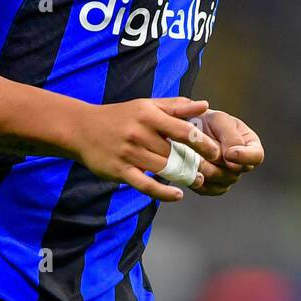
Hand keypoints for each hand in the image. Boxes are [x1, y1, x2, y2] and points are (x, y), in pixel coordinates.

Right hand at [75, 97, 222, 201]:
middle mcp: (139, 133)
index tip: (217, 151)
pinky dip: (163, 193)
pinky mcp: (119, 171)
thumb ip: (177, 106)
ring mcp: (128, 154)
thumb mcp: (147, 105)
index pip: (182, 130)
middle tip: (214, 170)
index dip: (203, 142)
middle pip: (175, 153)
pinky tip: (178, 194)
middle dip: (196, 163)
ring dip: (184, 177)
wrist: (82, 129)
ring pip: (163, 169)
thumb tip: (205, 105)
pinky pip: (145, 186)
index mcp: (148, 115)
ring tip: (199, 180)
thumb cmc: (121, 116)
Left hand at [187, 109, 263, 195]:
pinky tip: (190, 169)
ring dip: (206, 170)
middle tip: (201, 153)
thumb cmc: (208, 121)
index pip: (256, 156)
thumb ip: (230, 137)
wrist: (188, 129)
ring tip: (193, 158)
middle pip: (235, 171)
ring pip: (220, 181)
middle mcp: (242, 164)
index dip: (245, 157)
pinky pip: (207, 189)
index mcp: (250, 145)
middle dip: (217, 162)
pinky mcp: (212, 187)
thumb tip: (232, 157)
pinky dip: (197, 181)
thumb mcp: (220, 120)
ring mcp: (228, 177)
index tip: (229, 154)